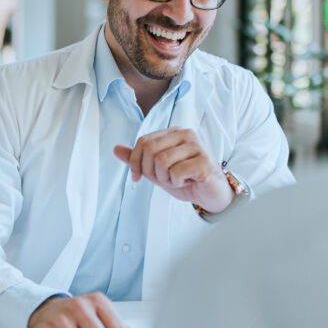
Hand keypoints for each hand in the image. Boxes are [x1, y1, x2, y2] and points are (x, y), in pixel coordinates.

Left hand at [113, 127, 232, 212]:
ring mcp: (197, 146)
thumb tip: (116, 149)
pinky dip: (177, 183)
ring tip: (178, 180)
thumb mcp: (156, 170)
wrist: (211, 195)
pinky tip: (188, 182)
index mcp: (173, 132)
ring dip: (165, 179)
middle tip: (164, 179)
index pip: (143, 141)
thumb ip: (137, 159)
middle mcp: (186, 134)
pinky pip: (176, 172)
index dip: (135, 162)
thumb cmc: (186, 179)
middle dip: (151, 171)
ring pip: (162, 161)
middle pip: (150, 150)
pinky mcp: (204, 162)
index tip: (138, 176)